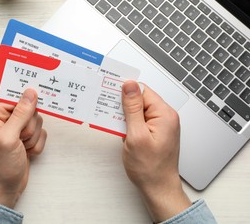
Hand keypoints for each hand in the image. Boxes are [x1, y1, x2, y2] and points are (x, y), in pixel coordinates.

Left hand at [0, 89, 46, 208]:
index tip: (27, 117)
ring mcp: (15, 128)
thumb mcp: (8, 138)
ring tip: (21, 147)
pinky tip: (26, 152)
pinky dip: (37, 144)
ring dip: (33, 137)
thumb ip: (20, 114)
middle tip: (19, 139)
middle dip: (28, 127)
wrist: (4, 188)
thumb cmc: (0, 166)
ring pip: (37, 121)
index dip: (24, 106)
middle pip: (29, 109)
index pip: (14, 97)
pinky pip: (41, 132)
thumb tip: (30, 93)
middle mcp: (3, 118)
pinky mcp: (25, 137)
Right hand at [121, 81, 190, 222]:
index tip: (110, 92)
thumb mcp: (136, 135)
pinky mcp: (156, 132)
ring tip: (117, 126)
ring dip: (125, 116)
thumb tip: (129, 86)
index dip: (126, 91)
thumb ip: (132, 108)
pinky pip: (140, 120)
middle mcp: (165, 117)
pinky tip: (123, 133)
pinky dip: (129, 124)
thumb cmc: (150, 168)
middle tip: (110, 111)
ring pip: (138, 110)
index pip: (143, 91)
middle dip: (124, 105)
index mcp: (164, 114)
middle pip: (141, 100)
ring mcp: (161, 125)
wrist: (158, 188)